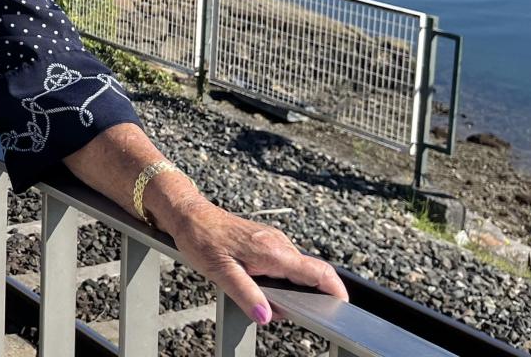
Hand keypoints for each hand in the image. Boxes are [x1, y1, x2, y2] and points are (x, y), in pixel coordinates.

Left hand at [159, 195, 348, 323]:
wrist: (188, 214)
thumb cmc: (201, 239)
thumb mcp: (220, 271)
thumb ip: (246, 294)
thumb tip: (267, 316)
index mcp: (274, 251)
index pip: (319, 272)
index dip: (336, 291)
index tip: (342, 308)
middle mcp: (279, 244)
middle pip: (310, 274)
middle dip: (306, 297)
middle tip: (281, 310)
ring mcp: (274, 241)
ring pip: (296, 270)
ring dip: (290, 288)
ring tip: (262, 297)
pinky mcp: (266, 241)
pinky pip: (283, 263)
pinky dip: (279, 279)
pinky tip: (257, 284)